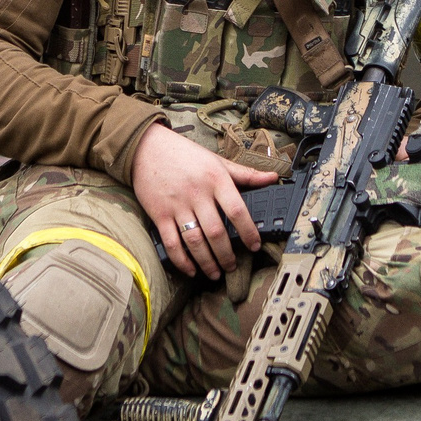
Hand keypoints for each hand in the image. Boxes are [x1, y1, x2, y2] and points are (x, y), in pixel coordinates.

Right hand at [132, 122, 276, 278]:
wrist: (146, 147)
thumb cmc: (185, 154)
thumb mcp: (217, 160)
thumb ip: (245, 173)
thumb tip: (273, 178)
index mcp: (215, 179)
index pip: (237, 210)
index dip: (249, 231)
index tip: (254, 246)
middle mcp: (197, 194)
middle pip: (216, 231)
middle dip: (226, 255)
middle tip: (232, 267)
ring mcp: (177, 205)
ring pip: (195, 241)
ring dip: (207, 262)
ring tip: (215, 273)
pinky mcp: (159, 214)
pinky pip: (171, 242)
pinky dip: (181, 260)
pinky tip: (191, 269)